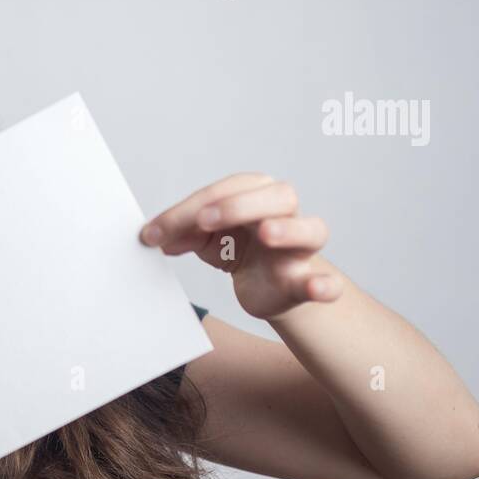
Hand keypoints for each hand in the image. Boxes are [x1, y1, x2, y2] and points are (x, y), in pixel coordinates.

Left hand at [139, 172, 343, 320]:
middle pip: (278, 196)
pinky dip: (325, 285)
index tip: (156, 230)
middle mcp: (284, 215)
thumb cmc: (237, 249)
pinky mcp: (305, 281)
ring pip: (311, 229)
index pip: (226, 191)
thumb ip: (182, 232)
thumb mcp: (205, 237)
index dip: (190, 208)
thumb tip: (154, 236)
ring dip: (288, 230)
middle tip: (205, 221)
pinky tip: (319, 287)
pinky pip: (325, 281)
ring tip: (267, 234)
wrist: (268, 286)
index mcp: (255, 195)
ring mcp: (299, 248)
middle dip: (240, 205)